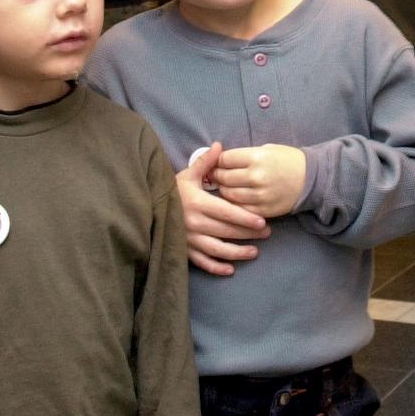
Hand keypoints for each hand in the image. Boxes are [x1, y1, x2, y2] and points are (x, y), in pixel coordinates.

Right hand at [177, 142, 269, 276]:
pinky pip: (202, 262)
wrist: (147, 206)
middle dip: (248, 233)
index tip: (262, 221)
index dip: (245, 218)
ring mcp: (189, 239)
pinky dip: (216, 267)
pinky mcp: (184, 250)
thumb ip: (205, 162)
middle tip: (266, 233)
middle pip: (226, 231)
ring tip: (254, 252)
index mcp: (198, 203)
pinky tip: (230, 270)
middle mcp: (194, 223)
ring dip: (237, 253)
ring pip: (217, 250)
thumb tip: (219, 145)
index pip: (227, 213)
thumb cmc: (171, 190)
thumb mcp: (187, 175)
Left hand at [211, 143, 306, 218]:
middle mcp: (256, 177)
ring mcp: (259, 196)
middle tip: (217, 175)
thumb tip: (220, 160)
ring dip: (224, 190)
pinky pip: (239, 208)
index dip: (218, 161)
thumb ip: (243, 155)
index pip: (224, 159)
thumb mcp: (266, 149)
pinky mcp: (263, 210)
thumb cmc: (287, 160)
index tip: (218, 163)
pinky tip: (237, 199)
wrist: (310, 179)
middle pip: (223, 177)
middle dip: (218, 175)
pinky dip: (234, 204)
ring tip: (227, 186)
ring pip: (228, 195)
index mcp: (257, 157)